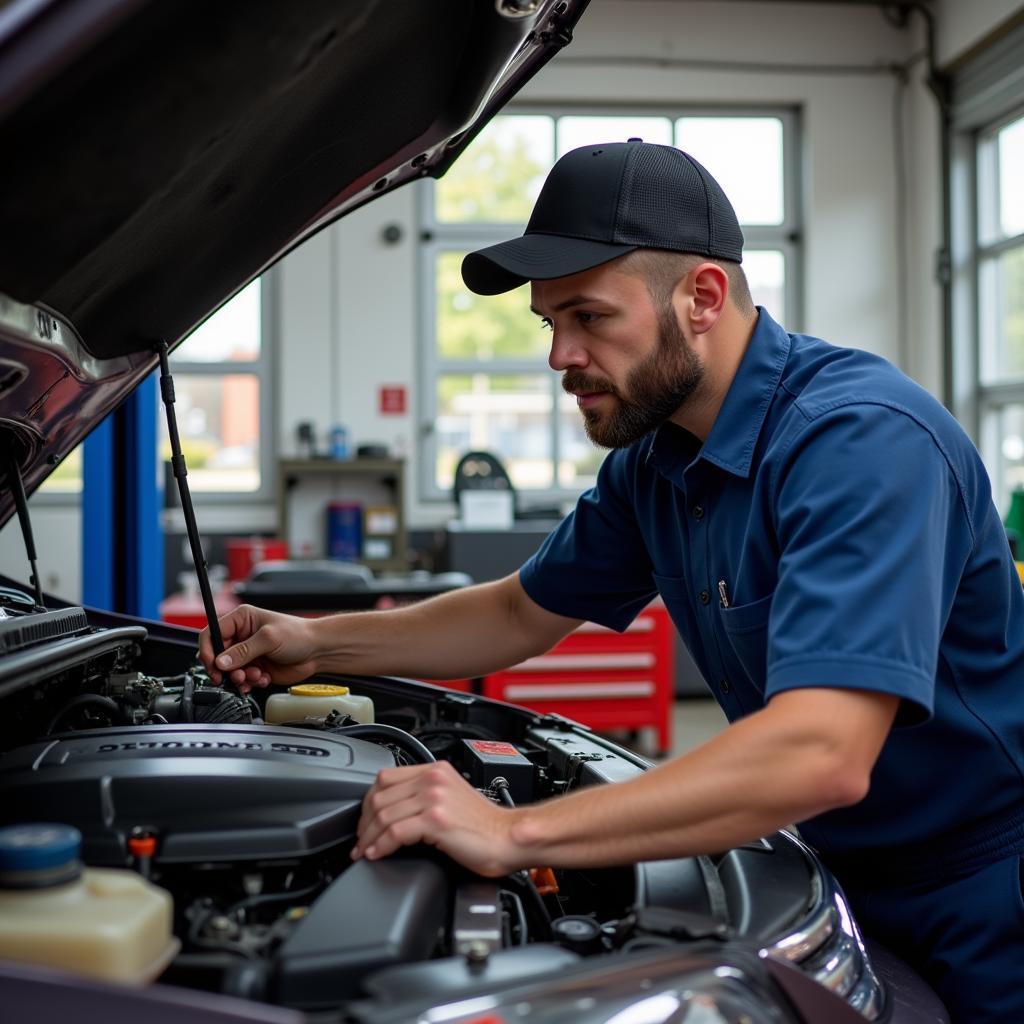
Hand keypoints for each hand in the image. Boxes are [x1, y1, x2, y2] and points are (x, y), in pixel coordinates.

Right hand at [197, 604, 319, 692]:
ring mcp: (248, 653)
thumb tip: (221, 661)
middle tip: (237, 675)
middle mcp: (242, 636)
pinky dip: (250, 683)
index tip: (213, 665)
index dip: (209, 650)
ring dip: (240, 677)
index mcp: (241, 620)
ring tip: (255, 675)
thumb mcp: (268, 638)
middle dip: (226, 669)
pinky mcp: (254, 668)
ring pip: (229, 671)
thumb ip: (243, 651)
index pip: (212, 634)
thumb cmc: (298, 634)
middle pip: (218, 656)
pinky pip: (242, 680)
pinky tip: (263, 678)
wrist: (317, 651)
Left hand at [353, 761, 519, 876]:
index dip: (368, 802)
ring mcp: (434, 798)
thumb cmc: (484, 825)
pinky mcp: (436, 820)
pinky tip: (378, 854)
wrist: (508, 838)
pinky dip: (381, 845)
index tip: (365, 821)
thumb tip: (393, 810)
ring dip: (369, 838)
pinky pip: (395, 832)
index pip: (385, 777)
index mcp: (435, 770)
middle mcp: (433, 779)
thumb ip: (424, 794)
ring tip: (365, 851)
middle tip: (361, 841)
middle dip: (364, 823)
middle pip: (380, 796)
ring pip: (384, 815)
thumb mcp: (451, 798)